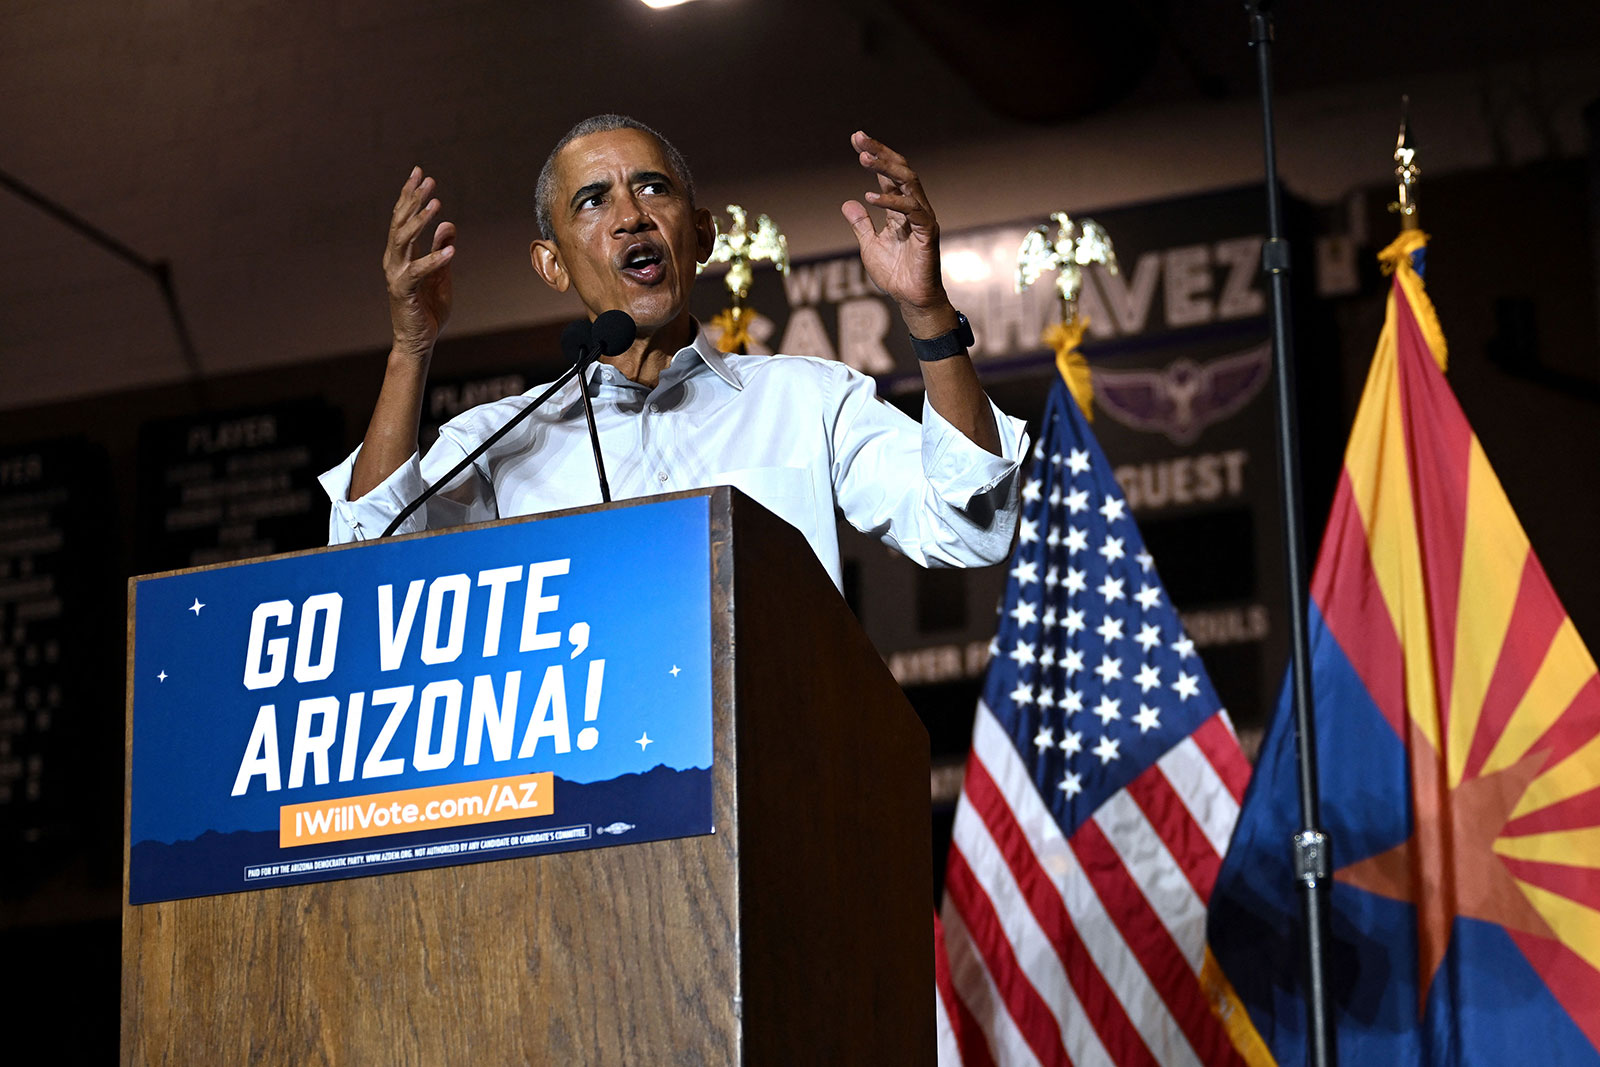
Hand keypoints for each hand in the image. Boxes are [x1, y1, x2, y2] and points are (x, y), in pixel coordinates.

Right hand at [384, 166, 455, 358]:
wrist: (419, 341)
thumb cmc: (428, 309)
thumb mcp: (441, 274)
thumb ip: (440, 249)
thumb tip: (448, 225)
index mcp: (401, 255)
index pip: (402, 218)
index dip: (409, 195)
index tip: (419, 173)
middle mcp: (394, 261)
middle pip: (400, 223)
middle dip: (413, 199)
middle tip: (428, 180)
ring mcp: (396, 275)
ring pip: (403, 240)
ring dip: (420, 221)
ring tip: (436, 203)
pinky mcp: (404, 291)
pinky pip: (419, 271)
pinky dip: (435, 259)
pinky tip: (451, 250)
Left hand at [840, 131, 957, 338]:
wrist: (910, 299)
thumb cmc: (894, 273)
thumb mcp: (869, 246)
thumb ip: (861, 225)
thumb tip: (847, 203)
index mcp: (900, 209)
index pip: (887, 175)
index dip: (874, 156)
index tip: (856, 139)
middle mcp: (913, 208)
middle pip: (900, 170)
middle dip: (880, 152)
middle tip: (859, 139)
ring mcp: (923, 218)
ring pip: (908, 182)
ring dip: (885, 168)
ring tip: (864, 158)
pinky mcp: (928, 232)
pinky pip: (912, 210)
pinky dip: (892, 202)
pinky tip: (870, 198)